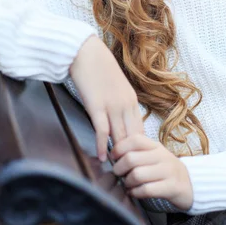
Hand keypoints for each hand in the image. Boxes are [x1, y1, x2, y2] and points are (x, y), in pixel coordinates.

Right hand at [70, 35, 143, 162]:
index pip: (139, 130)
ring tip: (117, 171)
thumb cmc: (98, 68)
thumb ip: (119, 104)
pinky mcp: (96, 106)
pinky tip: (102, 157)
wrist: (86, 52)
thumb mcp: (116, 87)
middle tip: (128, 172)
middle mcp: (125, 105)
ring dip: (118, 155)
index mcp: (132, 100)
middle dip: (131, 156)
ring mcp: (112, 106)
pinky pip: (102, 130)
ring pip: (119, 136)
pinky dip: (102, 145)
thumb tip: (117, 121)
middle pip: (132, 137)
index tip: (136, 161)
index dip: (138, 148)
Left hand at [111, 133, 193, 210]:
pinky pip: (146, 190)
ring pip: (137, 175)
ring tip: (128, 184)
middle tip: (119, 174)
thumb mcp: (154, 155)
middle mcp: (162, 156)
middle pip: (131, 159)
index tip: (114, 157)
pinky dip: (135, 193)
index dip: (119, 148)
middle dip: (119, 168)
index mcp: (155, 146)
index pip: (134, 139)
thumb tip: (113, 154)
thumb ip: (137, 152)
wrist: (190, 184)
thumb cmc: (165, 169)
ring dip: (127, 182)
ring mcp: (168, 171)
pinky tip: (134, 193)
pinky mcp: (171, 187)